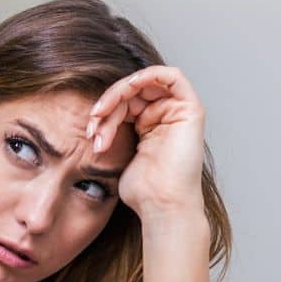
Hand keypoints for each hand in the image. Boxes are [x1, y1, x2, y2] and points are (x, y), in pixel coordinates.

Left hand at [87, 65, 205, 219]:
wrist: (162, 205)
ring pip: (144, 84)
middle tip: (92, 128)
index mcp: (152, 127)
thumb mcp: (118, 155)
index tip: (89, 131)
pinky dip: (145, 76)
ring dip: (117, 96)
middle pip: (133, 93)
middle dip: (107, 105)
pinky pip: (171, 76)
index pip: (126, 102)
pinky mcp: (191, 110)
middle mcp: (167, 117)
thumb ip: (113, 131)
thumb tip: (94, 119)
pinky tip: (125, 90)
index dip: (105, 110)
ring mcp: (180, 113)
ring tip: (100, 122)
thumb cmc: (143, 192)